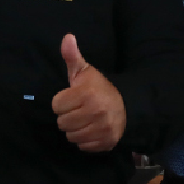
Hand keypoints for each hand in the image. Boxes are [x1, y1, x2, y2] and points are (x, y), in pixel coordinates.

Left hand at [51, 34, 126, 151]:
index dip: (62, 101)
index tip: (73, 98)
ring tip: (84, 119)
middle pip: (62, 123)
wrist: (126, 106)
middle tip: (79, 109)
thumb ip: (72, 56)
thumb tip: (67, 37)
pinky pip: (82, 146)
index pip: (56, 106)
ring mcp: (102, 129)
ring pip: (70, 137)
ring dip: (75, 129)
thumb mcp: (85, 71)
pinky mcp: (106, 142)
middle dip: (68, 116)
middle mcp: (96, 112)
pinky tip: (91, 129)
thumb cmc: (99, 88)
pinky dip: (85, 140)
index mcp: (87, 93)